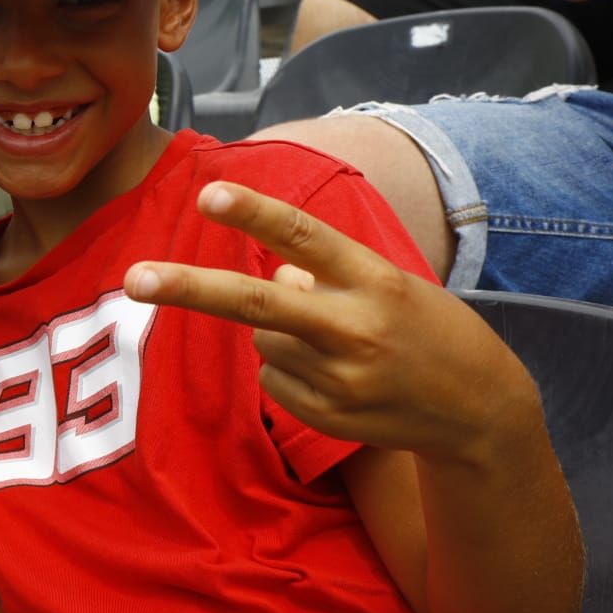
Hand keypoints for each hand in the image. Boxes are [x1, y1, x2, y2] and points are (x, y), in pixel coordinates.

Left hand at [122, 182, 540, 464]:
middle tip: (132, 279)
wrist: (480, 412)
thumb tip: (268, 274)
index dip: (253, 214)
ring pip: (262, 340)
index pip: (304, 237)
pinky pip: (273, 378)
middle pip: (257, 304)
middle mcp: (356, 331)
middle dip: (190, 290)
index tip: (208, 195)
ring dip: (280, 334)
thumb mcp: (388, 285)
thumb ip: (325, 272)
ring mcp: (340, 381)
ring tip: (340, 346)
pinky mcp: (325, 417)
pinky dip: (290, 370)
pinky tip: (340, 378)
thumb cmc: (426, 329)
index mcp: (376, 282)